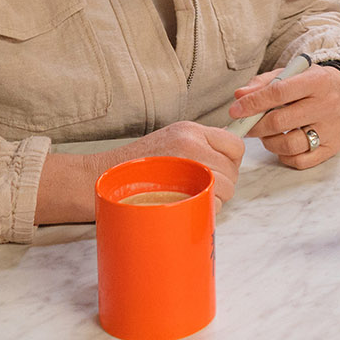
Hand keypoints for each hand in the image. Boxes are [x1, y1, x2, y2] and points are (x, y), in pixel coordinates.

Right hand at [36, 121, 244, 225]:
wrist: (104, 177)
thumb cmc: (139, 164)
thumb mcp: (172, 139)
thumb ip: (200, 145)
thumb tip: (226, 156)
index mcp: (192, 130)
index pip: (235, 145)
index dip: (232, 161)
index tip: (223, 171)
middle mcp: (192, 144)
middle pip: (232, 171)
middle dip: (224, 184)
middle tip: (206, 189)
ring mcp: (186, 167)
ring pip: (225, 190)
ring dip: (215, 198)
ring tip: (193, 197)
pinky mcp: (179, 191)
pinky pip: (210, 204)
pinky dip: (205, 209)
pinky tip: (187, 206)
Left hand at [229, 63, 339, 168]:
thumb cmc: (313, 83)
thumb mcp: (293, 73)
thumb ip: (265, 83)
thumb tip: (240, 96)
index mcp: (316, 81)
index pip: (278, 93)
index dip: (253, 103)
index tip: (235, 110)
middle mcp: (326, 105)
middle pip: (280, 122)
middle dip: (256, 126)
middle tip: (247, 126)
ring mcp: (331, 128)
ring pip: (289, 144)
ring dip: (269, 142)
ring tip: (267, 134)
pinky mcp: (332, 147)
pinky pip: (301, 160)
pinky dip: (284, 155)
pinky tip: (282, 144)